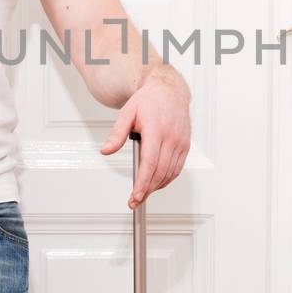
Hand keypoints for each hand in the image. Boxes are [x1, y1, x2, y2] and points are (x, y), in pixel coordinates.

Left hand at [99, 64, 190, 208]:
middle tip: (135, 201)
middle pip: (160, 172)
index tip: (135, 196)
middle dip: (147, 190)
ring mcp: (180, 142)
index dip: (142, 182)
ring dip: (156, 187)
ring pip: (170, 173)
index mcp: (155, 129)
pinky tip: (156, 183)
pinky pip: (177, 168)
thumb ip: (116, 134)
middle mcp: (171, 137)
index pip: (150, 163)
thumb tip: (106, 151)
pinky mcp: (185, 146)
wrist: (169, 91)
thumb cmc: (149, 101)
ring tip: (143, 194)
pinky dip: (167, 179)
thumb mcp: (126, 113)